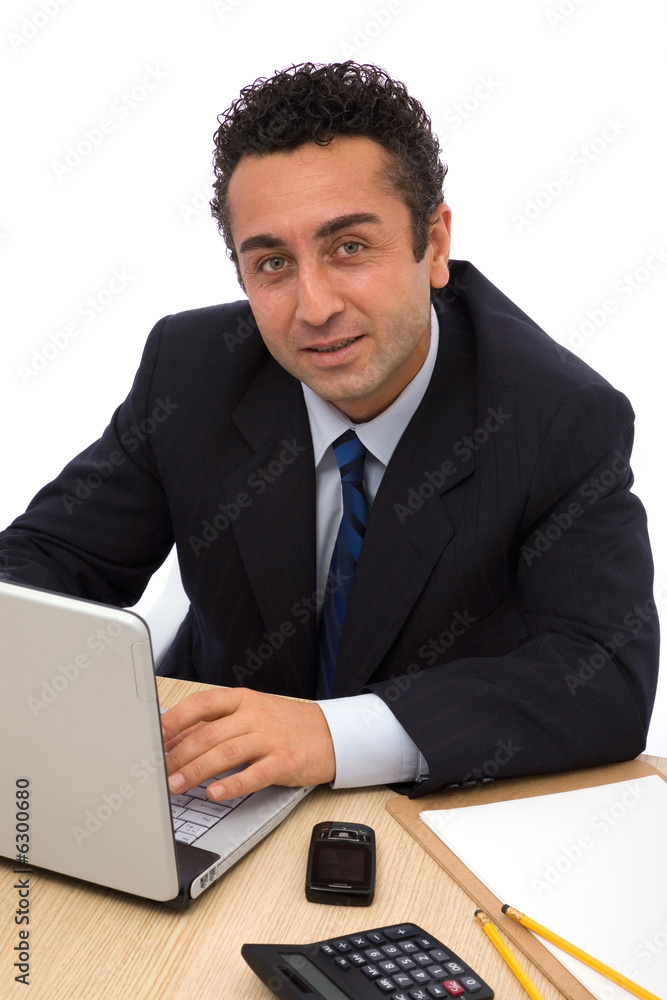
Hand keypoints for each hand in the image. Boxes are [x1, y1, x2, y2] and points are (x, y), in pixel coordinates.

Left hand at [161, 686, 335, 800]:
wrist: (332, 734)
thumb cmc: (287, 725)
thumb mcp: (252, 714)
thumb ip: (219, 725)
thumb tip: (178, 740)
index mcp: (242, 701)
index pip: (201, 705)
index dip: (175, 721)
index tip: (154, 737)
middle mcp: (254, 716)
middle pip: (208, 734)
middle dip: (179, 756)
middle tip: (160, 773)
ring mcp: (270, 738)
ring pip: (225, 753)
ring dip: (196, 771)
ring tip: (176, 786)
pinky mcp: (283, 762)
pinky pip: (253, 775)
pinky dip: (231, 785)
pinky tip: (214, 793)